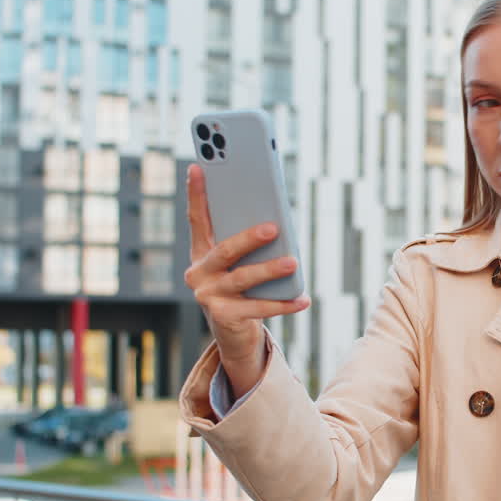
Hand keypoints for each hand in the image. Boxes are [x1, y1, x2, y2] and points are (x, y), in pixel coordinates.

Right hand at [184, 163, 309, 395]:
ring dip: (270, 270)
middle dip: (249, 238)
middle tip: (273, 228)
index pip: (197, 219)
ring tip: (292, 263)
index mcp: (201, 253)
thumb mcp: (240, 263)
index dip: (197, 194)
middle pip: (225, 251)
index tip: (199, 167)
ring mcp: (208, 296)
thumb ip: (247, 244)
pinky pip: (259, 308)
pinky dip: (284, 304)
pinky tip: (303, 299)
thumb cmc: (241, 288)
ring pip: (243, 279)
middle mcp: (199, 273)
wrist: (233, 333)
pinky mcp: (224, 317)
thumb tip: (276, 223)